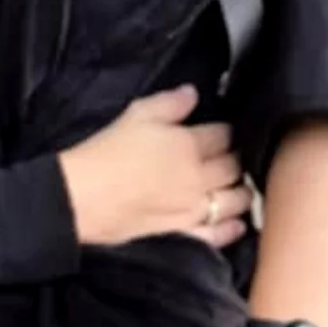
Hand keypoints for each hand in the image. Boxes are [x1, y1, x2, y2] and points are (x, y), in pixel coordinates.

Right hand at [56, 86, 252, 247]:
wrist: (86, 196)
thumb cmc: (108, 150)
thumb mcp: (136, 114)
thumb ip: (169, 102)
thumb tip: (193, 93)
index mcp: (189, 144)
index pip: (223, 135)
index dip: (226, 130)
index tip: (223, 130)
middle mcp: (200, 176)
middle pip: (233, 166)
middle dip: (235, 158)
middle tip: (230, 155)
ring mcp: (196, 207)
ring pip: (235, 200)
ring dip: (241, 191)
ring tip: (237, 185)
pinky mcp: (187, 232)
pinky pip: (220, 233)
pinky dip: (233, 227)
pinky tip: (236, 222)